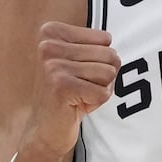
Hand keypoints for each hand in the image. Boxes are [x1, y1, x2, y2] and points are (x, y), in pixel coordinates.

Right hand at [16, 21, 119, 161]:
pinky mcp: (61, 86)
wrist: (44, 129)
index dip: (101, 60)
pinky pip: (104, 92)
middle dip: (103, 76)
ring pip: (109, 73)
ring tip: (79, 95)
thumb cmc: (67, 92)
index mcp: (51, 32)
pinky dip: (96, 102)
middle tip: (80, 87)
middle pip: (110, 55)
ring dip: (100, 89)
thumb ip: (97, 47)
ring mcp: (53, 65)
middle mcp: (48, 45)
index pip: (105, 39)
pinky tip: (76, 105)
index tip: (79, 72)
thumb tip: (116, 53)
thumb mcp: (78, 60)